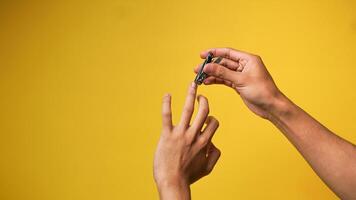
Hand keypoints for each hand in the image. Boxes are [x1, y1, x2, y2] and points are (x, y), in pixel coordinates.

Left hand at [153, 82, 220, 198]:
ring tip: (191, 85)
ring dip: (191, 95)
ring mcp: (181, 134)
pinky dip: (166, 104)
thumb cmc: (188, 176)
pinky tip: (167, 95)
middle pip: (204, 111)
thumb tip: (214, 144)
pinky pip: (167, 116)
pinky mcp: (167, 135)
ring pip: (188, 110)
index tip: (205, 120)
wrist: (173, 182)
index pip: (213, 123)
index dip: (211, 119)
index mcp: (204, 142)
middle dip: (204, 101)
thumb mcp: (208, 168)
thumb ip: (215, 155)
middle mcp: (194, 136)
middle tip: (201, 97)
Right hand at [194, 47, 281, 118]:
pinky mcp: (239, 85)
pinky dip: (216, 81)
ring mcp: (241, 76)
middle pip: (223, 63)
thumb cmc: (262, 91)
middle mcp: (244, 66)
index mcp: (248, 59)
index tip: (202, 55)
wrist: (271, 106)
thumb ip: (223, 73)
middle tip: (197, 69)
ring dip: (212, 74)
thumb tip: (208, 66)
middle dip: (210, 66)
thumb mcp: (240, 80)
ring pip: (223, 72)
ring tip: (200, 77)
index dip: (214, 52)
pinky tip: (207, 82)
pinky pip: (225, 80)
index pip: (228, 52)